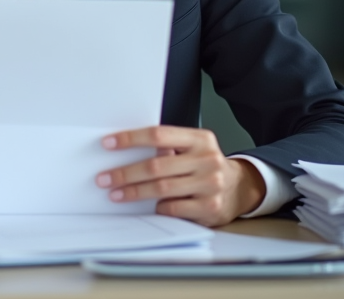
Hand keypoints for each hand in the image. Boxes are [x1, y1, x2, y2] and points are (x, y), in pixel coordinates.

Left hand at [95, 126, 265, 226]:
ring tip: (116, 194)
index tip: (107, 144)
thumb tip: (123, 151)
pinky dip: (157, 208)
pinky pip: (174, 208)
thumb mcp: (192, 148)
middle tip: (104, 178)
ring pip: (162, 188)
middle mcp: (207, 159)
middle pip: (157, 165)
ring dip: (134, 192)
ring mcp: (211, 184)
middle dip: (125, 173)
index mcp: (200, 139)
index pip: (158, 135)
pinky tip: (146, 207)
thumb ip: (167, 147)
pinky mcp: (211, 207)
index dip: (130, 139)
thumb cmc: (204, 165)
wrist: (239, 188)